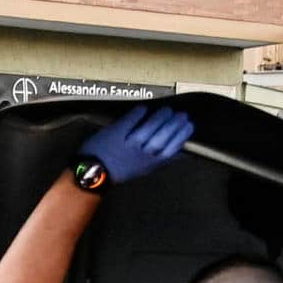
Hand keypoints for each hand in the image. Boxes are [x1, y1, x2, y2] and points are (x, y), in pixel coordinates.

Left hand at [80, 103, 195, 185]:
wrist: (93, 174)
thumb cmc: (119, 171)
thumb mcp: (143, 170)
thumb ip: (159, 160)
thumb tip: (181, 153)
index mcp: (149, 165)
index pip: (171, 150)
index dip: (182, 136)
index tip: (189, 126)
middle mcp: (140, 155)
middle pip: (163, 137)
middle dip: (175, 124)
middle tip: (182, 115)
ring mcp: (127, 144)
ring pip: (149, 128)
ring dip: (160, 117)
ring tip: (167, 110)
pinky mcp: (114, 134)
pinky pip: (129, 121)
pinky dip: (138, 113)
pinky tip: (143, 108)